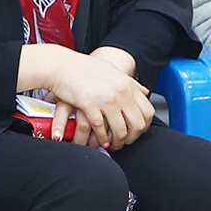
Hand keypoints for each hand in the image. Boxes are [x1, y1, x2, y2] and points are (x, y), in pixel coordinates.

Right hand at [21, 44, 154, 149]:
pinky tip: (101, 141)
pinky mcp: (90, 105)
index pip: (148, 111)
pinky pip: (101, 128)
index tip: (137, 132)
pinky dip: (102, 138)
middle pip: (137, 123)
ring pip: (120, 130)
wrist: (62, 65)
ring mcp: (106, 99)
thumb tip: (145, 92)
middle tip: (126, 141)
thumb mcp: (113, 71)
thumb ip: (130, 83)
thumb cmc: (84, 68)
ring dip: (118, 141)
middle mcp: (121, 92)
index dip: (144, 126)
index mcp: (128, 84)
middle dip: (132, 137)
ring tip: (113, 145)